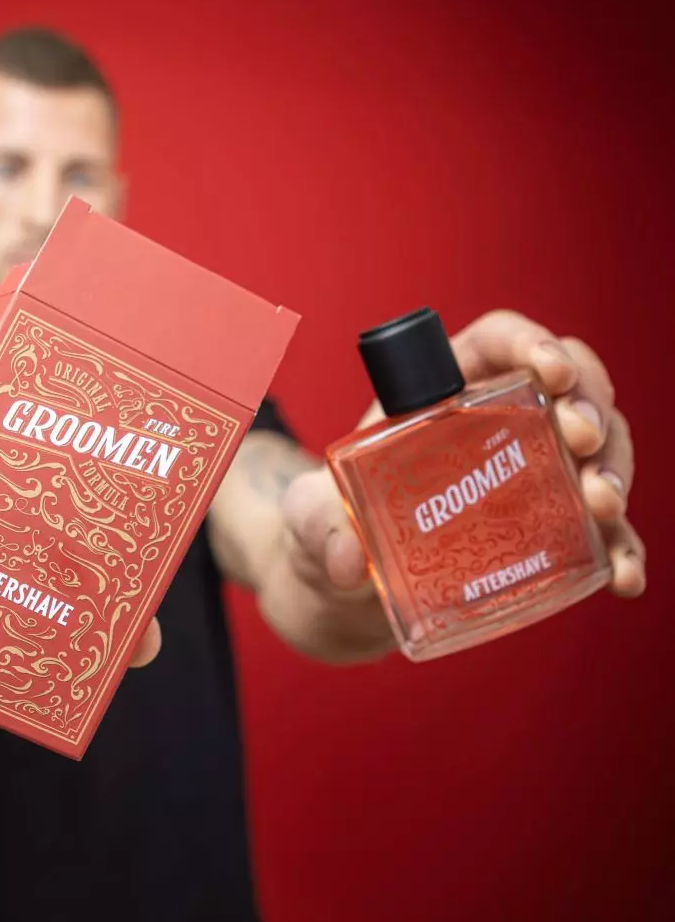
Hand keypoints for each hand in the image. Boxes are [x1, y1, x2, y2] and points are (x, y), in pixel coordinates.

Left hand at [260, 309, 643, 662]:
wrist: (345, 590)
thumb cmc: (327, 530)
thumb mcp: (311, 519)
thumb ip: (317, 526)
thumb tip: (347, 559)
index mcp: (437, 391)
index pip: (495, 341)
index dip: (531, 342)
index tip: (547, 372)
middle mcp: (493, 423)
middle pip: (567, 389)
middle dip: (588, 407)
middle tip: (580, 444)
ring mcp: (526, 475)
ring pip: (598, 449)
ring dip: (613, 470)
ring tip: (602, 506)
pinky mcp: (543, 530)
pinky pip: (596, 530)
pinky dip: (617, 548)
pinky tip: (621, 576)